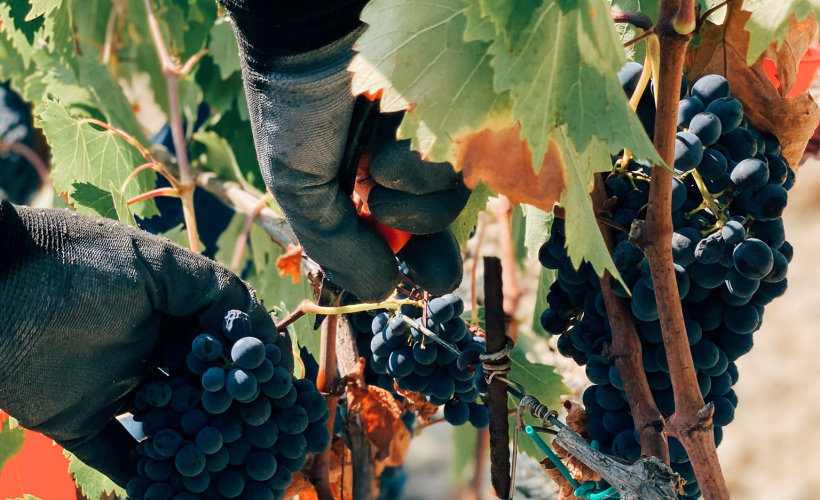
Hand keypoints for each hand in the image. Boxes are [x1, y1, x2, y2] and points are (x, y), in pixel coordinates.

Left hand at [0, 201, 291, 486]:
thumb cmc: (76, 263)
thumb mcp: (155, 265)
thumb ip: (214, 291)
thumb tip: (260, 335)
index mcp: (173, 312)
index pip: (225, 348)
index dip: (256, 372)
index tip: (287, 398)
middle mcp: (151, 351)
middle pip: (204, 392)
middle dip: (237, 418)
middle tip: (271, 448)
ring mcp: (118, 388)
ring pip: (171, 428)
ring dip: (203, 452)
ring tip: (238, 479)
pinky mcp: (79, 421)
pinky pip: (122, 457)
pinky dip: (151, 481)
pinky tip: (184, 495)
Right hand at [221, 0, 470, 300]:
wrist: (310, 31)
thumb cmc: (293, 105)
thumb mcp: (298, 186)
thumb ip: (334, 245)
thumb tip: (380, 291)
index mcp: (357, 184)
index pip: (396, 236)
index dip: (409, 266)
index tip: (415, 284)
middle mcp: (397, 165)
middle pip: (435, 227)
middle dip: (425, 246)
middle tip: (416, 253)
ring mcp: (426, 143)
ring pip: (447, 204)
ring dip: (411, 203)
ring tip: (377, 169)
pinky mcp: (453, 120)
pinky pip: (452, 168)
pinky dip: (419, 165)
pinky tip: (391, 137)